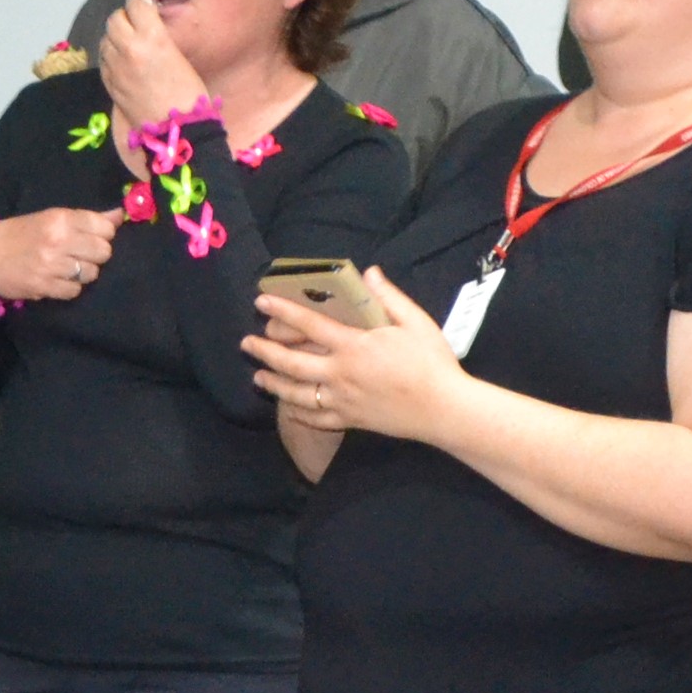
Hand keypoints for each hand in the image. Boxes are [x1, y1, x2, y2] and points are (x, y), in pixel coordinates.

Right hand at [0, 206, 120, 303]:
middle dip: (97, 254)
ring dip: (85, 272)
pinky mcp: (44, 286)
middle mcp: (58, 240)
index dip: (105, 233)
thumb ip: (85, 219)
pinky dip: (71, 287)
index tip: (95, 236)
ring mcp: (51, 265)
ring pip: (91, 273)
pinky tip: (59, 280)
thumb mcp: (49, 218)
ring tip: (69, 268)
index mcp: (59, 218)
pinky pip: (75, 290)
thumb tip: (119, 215)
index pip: (103, 226)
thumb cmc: (19, 234)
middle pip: (103, 251)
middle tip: (82, 254)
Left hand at [98, 0, 208, 142]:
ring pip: (106, 38)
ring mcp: (115, 66)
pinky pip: (103, 59)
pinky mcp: (109, 83)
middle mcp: (129, 48)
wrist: (177, 130)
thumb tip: (147, 25)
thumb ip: (159, 37)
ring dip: (116, 37)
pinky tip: (123, 63)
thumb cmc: (189, 94)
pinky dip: (111, 56)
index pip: (135, 5)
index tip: (148, 12)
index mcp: (152, 37)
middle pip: (115, 18)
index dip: (142, 6)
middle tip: (137, 27)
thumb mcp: (180, 55)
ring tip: (129, 45)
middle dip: (125, 19)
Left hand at [247, 269, 462, 440]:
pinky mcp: (351, 420)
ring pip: (296, 394)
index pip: (309, 324)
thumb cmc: (432, 362)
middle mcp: (341, 374)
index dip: (282, 311)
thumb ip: (389, 297)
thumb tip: (369, 273)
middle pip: (291, 362)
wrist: (445, 409)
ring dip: (274, 383)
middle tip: (246, 344)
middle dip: (265, 351)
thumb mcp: (415, 322)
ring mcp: (343, 400)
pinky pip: (316, 418)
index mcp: (354, 346)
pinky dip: (298, 413)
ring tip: (258, 376)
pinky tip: (288, 407)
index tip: (261, 302)